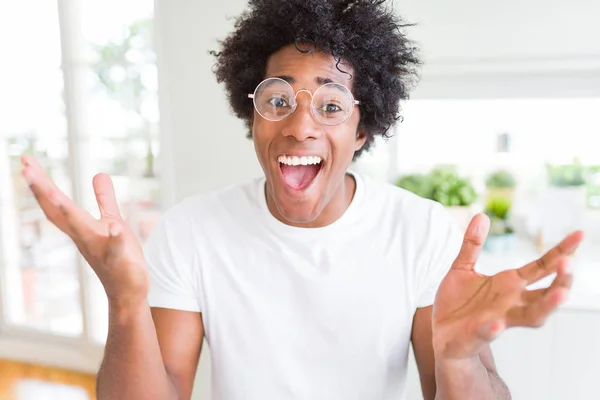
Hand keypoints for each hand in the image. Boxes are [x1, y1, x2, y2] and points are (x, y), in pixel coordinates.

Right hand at [21, 156, 148, 306]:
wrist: (127, 292)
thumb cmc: (117, 257)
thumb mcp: (111, 221)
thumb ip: (104, 199)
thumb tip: (98, 174)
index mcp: (81, 227)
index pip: (56, 202)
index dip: (41, 183)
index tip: (26, 161)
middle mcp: (84, 237)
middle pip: (60, 212)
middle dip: (44, 191)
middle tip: (26, 169)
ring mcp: (100, 249)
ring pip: (81, 229)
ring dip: (68, 212)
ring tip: (53, 192)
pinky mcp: (120, 260)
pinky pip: (116, 249)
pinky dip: (115, 239)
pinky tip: (117, 229)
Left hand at [432, 213, 583, 360]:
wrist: (440, 330)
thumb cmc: (458, 301)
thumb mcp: (462, 267)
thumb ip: (472, 244)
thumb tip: (481, 215)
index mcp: (510, 284)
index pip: (542, 267)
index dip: (560, 252)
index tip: (579, 235)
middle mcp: (512, 303)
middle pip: (545, 293)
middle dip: (560, 281)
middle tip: (569, 265)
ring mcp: (498, 319)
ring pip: (531, 317)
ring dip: (546, 306)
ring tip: (560, 294)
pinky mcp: (478, 334)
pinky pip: (488, 332)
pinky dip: (493, 328)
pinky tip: (496, 324)